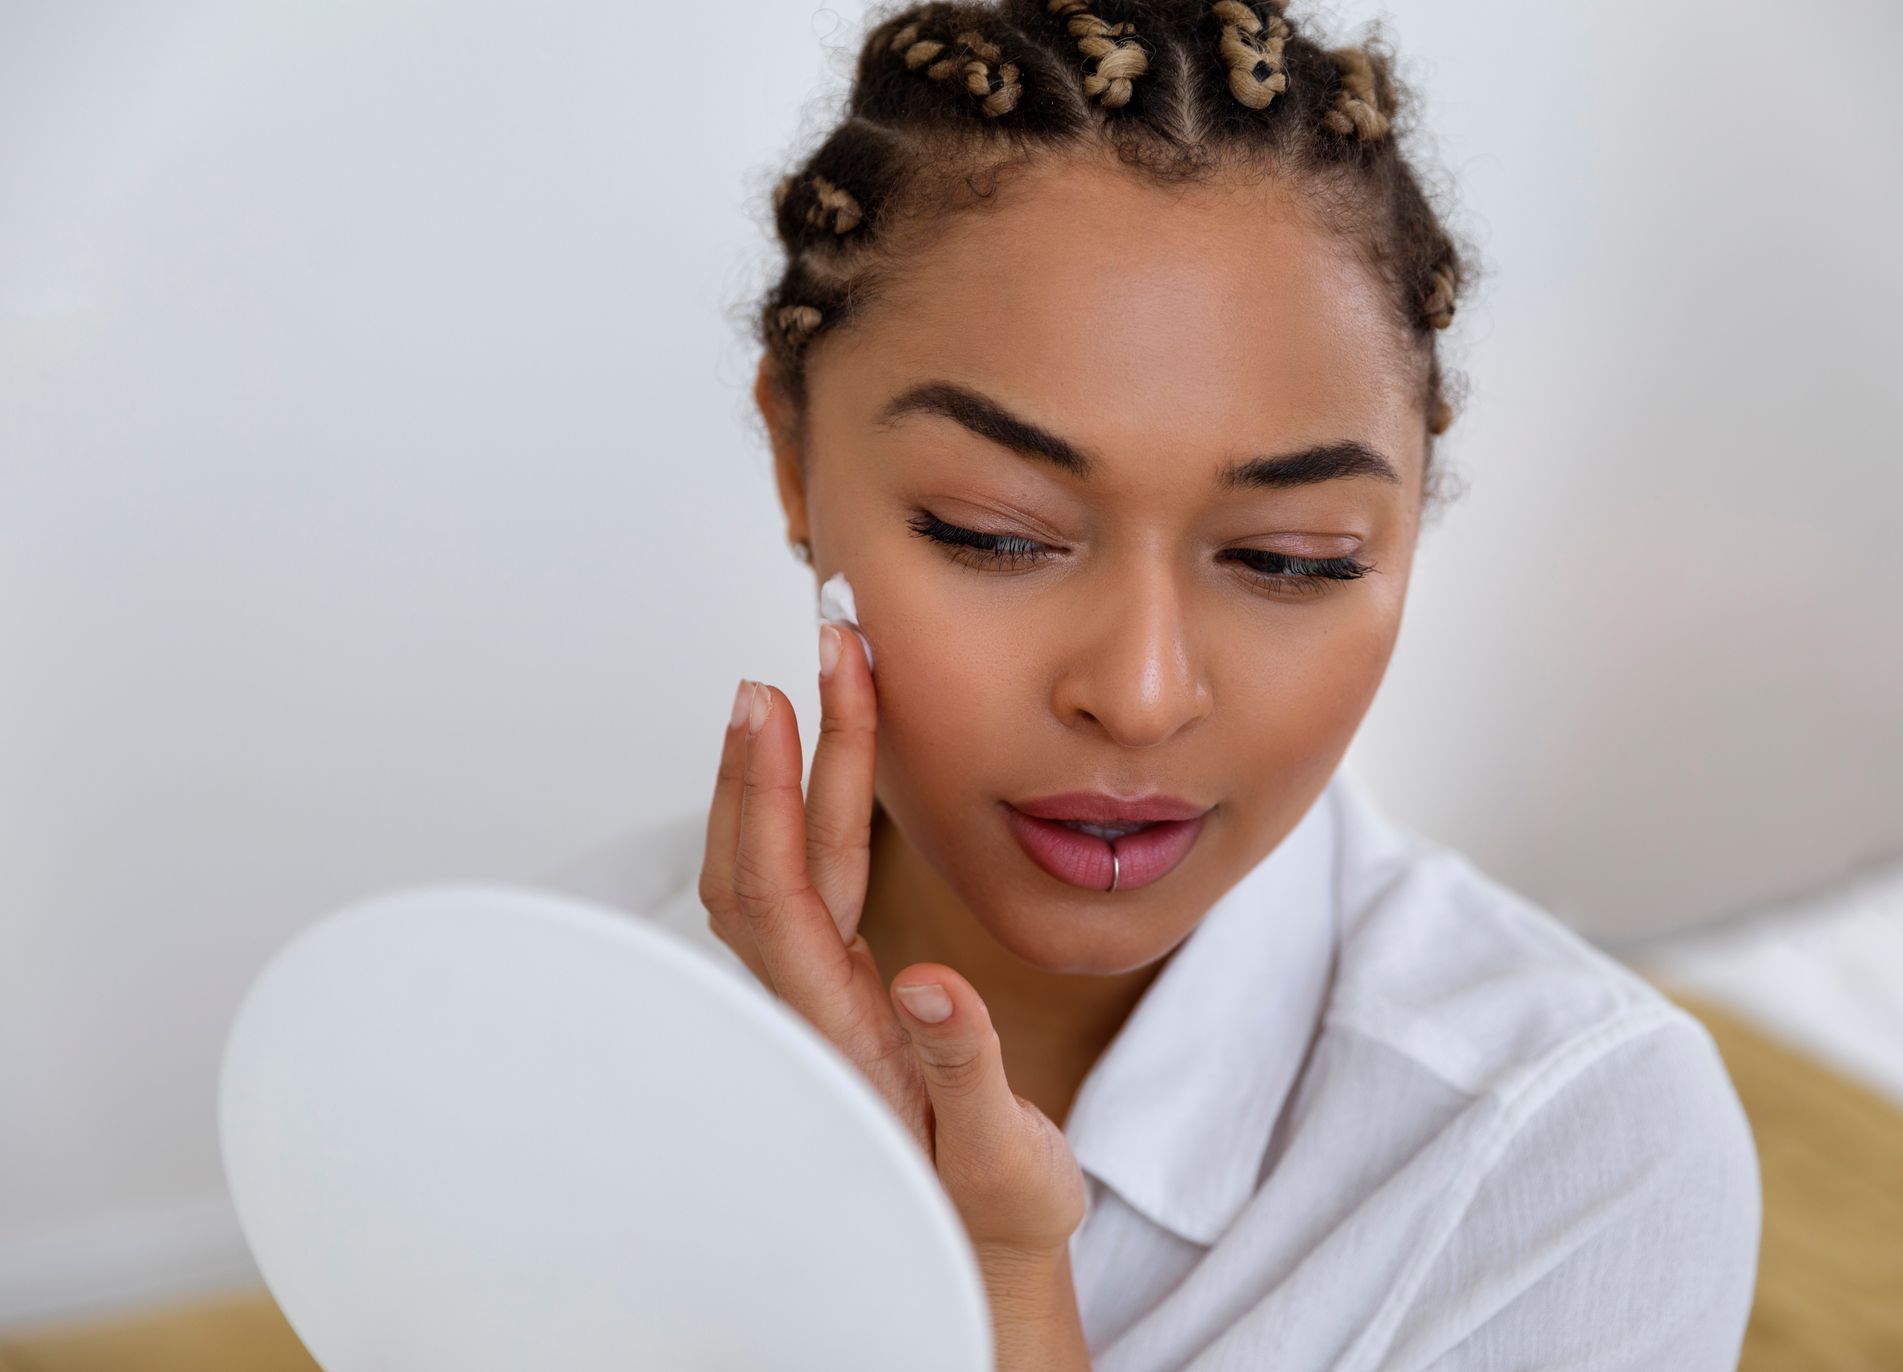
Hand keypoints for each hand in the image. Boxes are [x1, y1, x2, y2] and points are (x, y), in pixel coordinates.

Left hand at [699, 622, 1087, 1268]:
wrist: (979, 1261)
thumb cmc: (991, 1215)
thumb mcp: (998, 1156)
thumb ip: (965, 1070)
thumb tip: (929, 985)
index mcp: (843, 1034)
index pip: (785, 892)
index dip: (776, 792)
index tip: (781, 700)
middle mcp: (817, 1007)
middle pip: (776, 858)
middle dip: (785, 749)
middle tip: (815, 652)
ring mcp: (827, 998)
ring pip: (785, 868)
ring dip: (792, 774)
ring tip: (813, 688)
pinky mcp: (849, 993)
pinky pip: (809, 886)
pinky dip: (809, 816)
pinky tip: (828, 778)